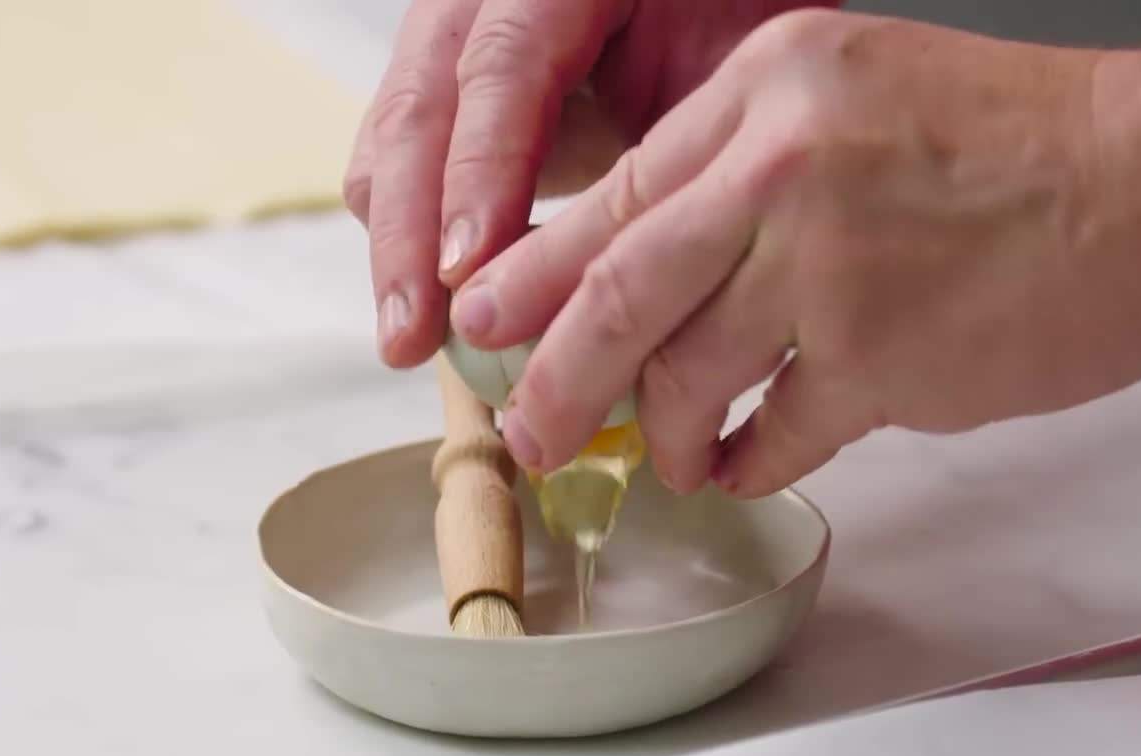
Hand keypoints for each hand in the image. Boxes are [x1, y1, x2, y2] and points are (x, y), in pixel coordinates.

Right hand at [344, 0, 831, 367]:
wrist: (727, 8)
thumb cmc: (743, 30)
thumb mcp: (734, 74)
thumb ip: (684, 146)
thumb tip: (639, 270)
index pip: (504, 61)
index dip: (480, 167)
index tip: (467, 268)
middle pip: (421, 100)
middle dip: (408, 228)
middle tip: (412, 334)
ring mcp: (462, 31)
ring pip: (397, 131)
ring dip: (397, 242)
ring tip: (408, 338)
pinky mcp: (454, 87)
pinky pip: (407, 154)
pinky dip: (413, 234)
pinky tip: (429, 309)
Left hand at [452, 10, 1140, 496]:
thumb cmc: (1028, 149)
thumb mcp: (860, 104)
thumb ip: (746, 178)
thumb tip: (643, 278)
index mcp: (768, 84)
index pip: (614, 196)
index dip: (533, 280)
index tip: (485, 329)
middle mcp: (780, 165)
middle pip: (609, 294)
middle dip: (548, 383)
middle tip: (522, 432)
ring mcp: (827, 264)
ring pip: (679, 377)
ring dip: (661, 435)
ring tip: (670, 456)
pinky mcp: (881, 357)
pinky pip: (769, 435)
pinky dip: (745, 463)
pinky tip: (743, 465)